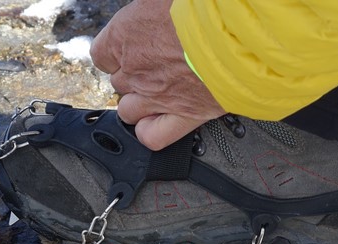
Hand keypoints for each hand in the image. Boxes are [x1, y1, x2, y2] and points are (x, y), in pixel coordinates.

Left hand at [90, 0, 224, 149]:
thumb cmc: (204, 10)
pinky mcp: (183, 115)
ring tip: (159, 93)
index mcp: (125, 36)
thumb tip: (155, 12)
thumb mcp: (161, 0)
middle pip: (118, 83)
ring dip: (138, 104)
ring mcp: (156, 97)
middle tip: (156, 66)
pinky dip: (151, 131)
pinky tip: (160, 120)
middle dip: (133, 77)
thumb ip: (151, 10)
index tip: (130, 50)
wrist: (236, 35)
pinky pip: (152, 136)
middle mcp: (135, 70)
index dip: (116, 54)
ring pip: (128, 111)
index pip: (101, 54)